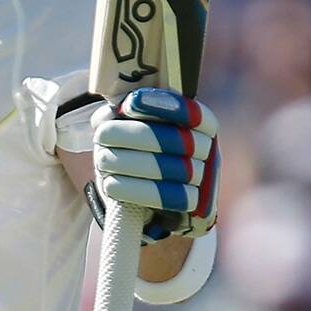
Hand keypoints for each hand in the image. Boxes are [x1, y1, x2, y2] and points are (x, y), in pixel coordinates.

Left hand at [89, 88, 219, 240]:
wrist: (150, 200)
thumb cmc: (139, 153)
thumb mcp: (133, 127)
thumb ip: (123, 114)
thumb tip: (109, 113)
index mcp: (202, 125)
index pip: (190, 112)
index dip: (163, 106)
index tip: (130, 103)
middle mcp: (209, 150)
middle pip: (175, 140)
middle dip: (132, 135)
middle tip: (100, 134)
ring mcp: (206, 180)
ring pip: (169, 170)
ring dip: (128, 163)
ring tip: (102, 160)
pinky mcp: (195, 208)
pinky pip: (166, 199)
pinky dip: (134, 190)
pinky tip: (111, 185)